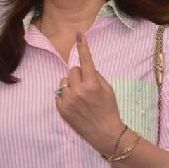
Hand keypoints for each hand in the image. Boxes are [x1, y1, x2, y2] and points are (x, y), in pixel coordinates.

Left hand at [56, 32, 122, 152]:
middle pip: (73, 70)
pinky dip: (66, 95)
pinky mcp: (61, 108)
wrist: (104, 132)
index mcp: (93, 85)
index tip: (79, 34)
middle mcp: (79, 91)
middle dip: (80, 75)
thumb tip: (86, 67)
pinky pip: (59, 93)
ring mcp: (68, 100)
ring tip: (80, 96)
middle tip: (88, 86)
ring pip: (64, 80)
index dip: (83, 47)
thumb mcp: (109, 90)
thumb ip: (96, 76)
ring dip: (71, 84)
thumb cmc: (109, 109)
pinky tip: (75, 104)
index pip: (86, 61)